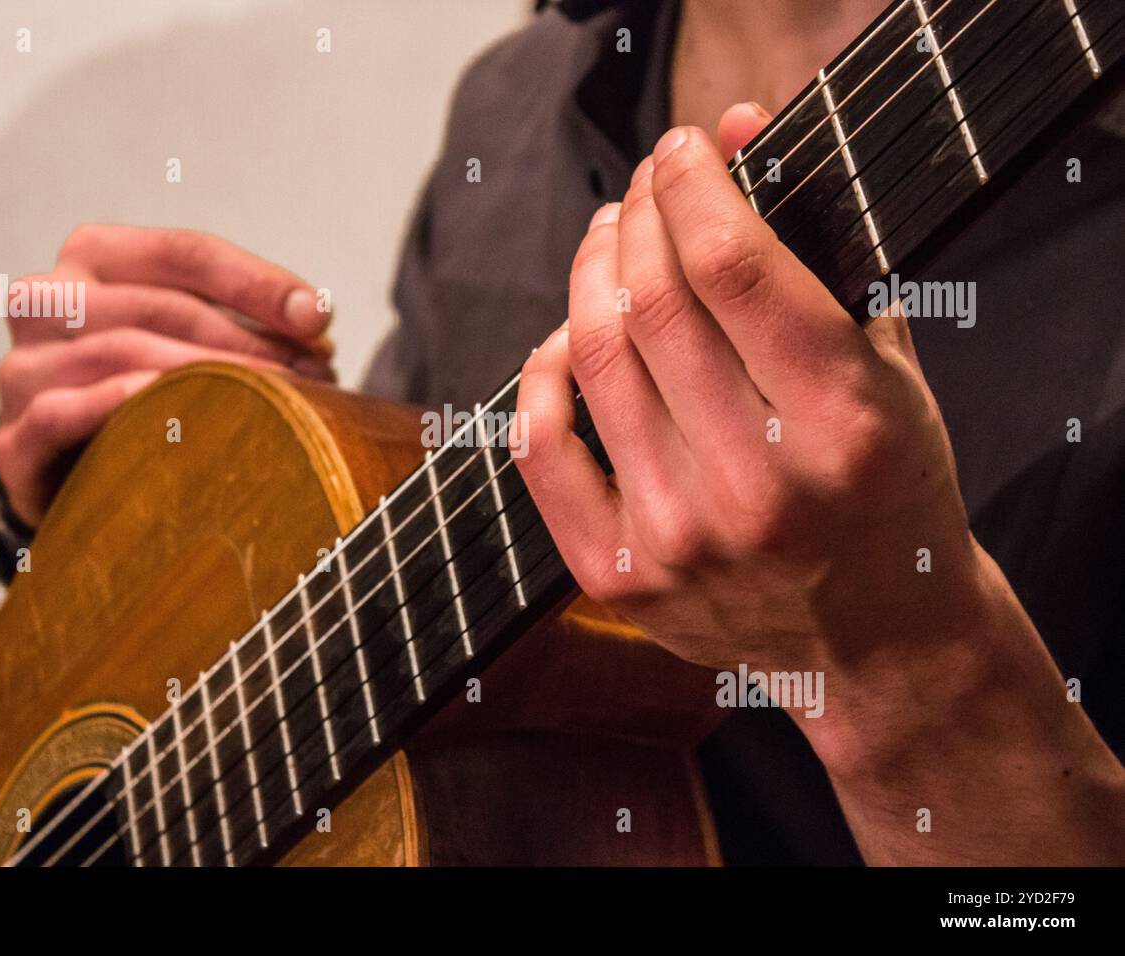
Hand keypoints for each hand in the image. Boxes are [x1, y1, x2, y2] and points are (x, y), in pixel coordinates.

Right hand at [0, 224, 333, 525]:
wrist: (64, 458)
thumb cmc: (146, 378)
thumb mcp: (191, 326)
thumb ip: (243, 312)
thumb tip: (315, 319)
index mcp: (92, 256)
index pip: (184, 252)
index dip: (258, 282)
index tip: (319, 317)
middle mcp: (46, 301)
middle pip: (161, 305)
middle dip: (248, 340)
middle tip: (313, 373)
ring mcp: (23, 368)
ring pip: (121, 354)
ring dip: (209, 377)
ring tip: (277, 402)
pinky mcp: (12, 439)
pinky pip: (62, 412)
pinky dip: (121, 407)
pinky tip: (174, 412)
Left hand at [515, 107, 987, 686]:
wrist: (875, 640)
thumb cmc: (888, 489)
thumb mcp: (888, 366)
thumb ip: (820, 246)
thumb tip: (735, 128)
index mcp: (843, 423)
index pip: (733, 265)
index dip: (691, 186)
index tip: (681, 151)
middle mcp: (757, 485)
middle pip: (652, 303)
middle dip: (638, 218)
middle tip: (641, 191)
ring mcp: (680, 538)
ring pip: (593, 360)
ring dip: (589, 275)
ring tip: (609, 242)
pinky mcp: (620, 577)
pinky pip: (541, 449)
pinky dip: (539, 377)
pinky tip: (563, 341)